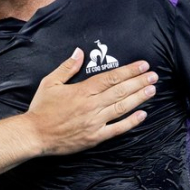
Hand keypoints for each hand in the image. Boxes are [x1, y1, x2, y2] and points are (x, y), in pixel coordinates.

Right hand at [25, 48, 156, 155]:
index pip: (110, 77)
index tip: (143, 65)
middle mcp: (92, 105)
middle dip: (139, 82)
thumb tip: (79, 52)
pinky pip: (118, 128)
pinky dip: (131, 122)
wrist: (35, 134)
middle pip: (121, 91)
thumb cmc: (41, 108)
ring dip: (139, 98)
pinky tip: (142, 114)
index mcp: (82, 91)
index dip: (129, 71)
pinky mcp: (95, 137)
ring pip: (122, 107)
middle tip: (154, 76)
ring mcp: (95, 122)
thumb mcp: (50, 82)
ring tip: (152, 90)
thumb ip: (67, 67)